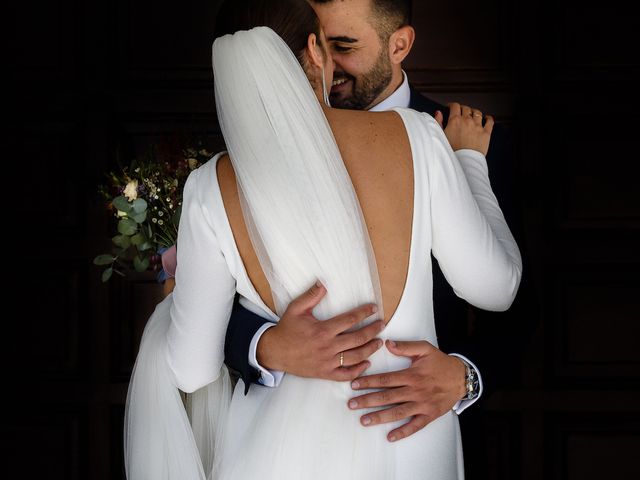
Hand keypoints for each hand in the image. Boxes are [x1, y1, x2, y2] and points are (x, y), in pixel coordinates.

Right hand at [257, 281, 384, 380]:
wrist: (274, 352)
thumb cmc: (286, 329)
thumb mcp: (295, 309)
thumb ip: (311, 296)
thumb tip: (323, 284)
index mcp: (323, 330)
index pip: (350, 320)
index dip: (364, 313)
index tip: (374, 308)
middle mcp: (328, 347)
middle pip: (358, 339)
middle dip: (373, 331)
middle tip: (382, 325)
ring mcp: (327, 362)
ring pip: (355, 357)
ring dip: (370, 349)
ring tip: (379, 342)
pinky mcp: (324, 373)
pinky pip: (345, 374)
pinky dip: (358, 370)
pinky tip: (367, 363)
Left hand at [348, 340, 466, 441]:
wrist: (462, 377)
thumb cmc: (441, 362)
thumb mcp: (425, 349)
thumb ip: (406, 347)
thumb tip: (388, 343)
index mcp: (411, 375)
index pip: (385, 379)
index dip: (369, 381)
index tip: (354, 385)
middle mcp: (415, 391)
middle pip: (387, 397)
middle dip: (368, 400)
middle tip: (351, 404)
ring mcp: (422, 404)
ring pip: (398, 412)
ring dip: (380, 417)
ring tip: (363, 421)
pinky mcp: (429, 415)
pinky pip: (415, 425)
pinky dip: (403, 432)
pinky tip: (390, 437)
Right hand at [435, 102, 493, 155]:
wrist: (463, 162)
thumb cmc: (451, 152)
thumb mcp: (440, 136)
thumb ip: (438, 122)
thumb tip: (438, 113)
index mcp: (455, 121)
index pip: (455, 106)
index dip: (452, 105)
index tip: (451, 107)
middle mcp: (467, 121)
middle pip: (466, 108)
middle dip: (462, 108)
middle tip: (460, 111)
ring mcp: (478, 126)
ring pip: (477, 113)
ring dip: (474, 112)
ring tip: (472, 114)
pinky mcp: (486, 133)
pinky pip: (490, 122)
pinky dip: (488, 118)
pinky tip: (487, 118)